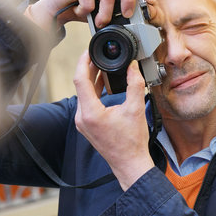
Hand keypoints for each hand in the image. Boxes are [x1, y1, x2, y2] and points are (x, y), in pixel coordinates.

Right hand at [27, 0, 157, 30]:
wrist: (58, 10)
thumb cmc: (85, 8)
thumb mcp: (109, 6)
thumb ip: (124, 5)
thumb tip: (145, 13)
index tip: (151, 1)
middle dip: (129, 0)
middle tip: (127, 15)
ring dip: (105, 14)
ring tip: (100, 22)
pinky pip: (90, 0)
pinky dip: (86, 11)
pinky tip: (80, 11)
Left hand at [73, 51, 154, 190]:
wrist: (129, 163)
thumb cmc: (131, 142)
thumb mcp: (135, 108)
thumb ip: (134, 84)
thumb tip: (132, 67)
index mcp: (90, 112)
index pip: (80, 80)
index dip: (83, 62)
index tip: (88, 51)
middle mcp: (82, 117)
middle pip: (80, 85)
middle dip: (89, 68)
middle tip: (97, 54)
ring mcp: (83, 122)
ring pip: (83, 93)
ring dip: (92, 79)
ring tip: (102, 65)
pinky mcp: (87, 124)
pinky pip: (86, 101)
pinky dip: (94, 90)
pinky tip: (103, 83)